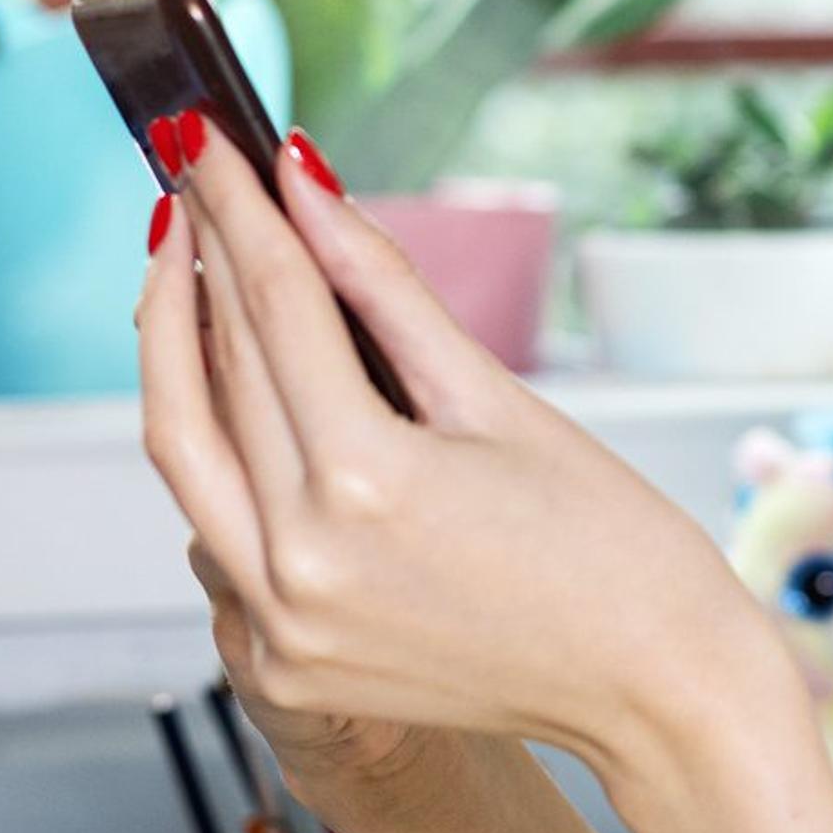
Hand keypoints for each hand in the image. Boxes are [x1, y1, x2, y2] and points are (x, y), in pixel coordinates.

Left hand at [134, 113, 801, 798]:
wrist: (656, 691)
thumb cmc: (613, 547)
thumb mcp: (498, 397)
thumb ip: (382, 288)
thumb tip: (305, 187)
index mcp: (365, 484)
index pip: (273, 304)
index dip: (238, 207)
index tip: (212, 141)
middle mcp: (300, 563)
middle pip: (215, 374)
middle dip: (197, 263)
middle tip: (191, 183)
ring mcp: (282, 628)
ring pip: (187, 456)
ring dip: (176, 353)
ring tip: (188, 266)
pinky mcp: (283, 666)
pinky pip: (218, 533)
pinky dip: (217, 450)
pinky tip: (229, 385)